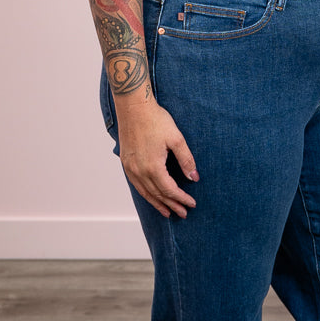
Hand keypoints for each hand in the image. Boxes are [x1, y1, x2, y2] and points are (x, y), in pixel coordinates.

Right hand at [115, 98, 198, 217]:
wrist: (133, 107)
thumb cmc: (155, 119)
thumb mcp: (176, 139)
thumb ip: (186, 160)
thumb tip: (194, 178)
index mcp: (153, 167)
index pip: (169, 190)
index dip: (181, 199)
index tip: (192, 204)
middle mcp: (139, 171)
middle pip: (157, 195)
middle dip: (172, 205)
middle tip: (183, 213)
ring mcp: (130, 168)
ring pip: (145, 192)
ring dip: (157, 203)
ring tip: (167, 212)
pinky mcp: (126, 163)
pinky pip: (136, 184)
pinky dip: (146, 194)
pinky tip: (151, 196)